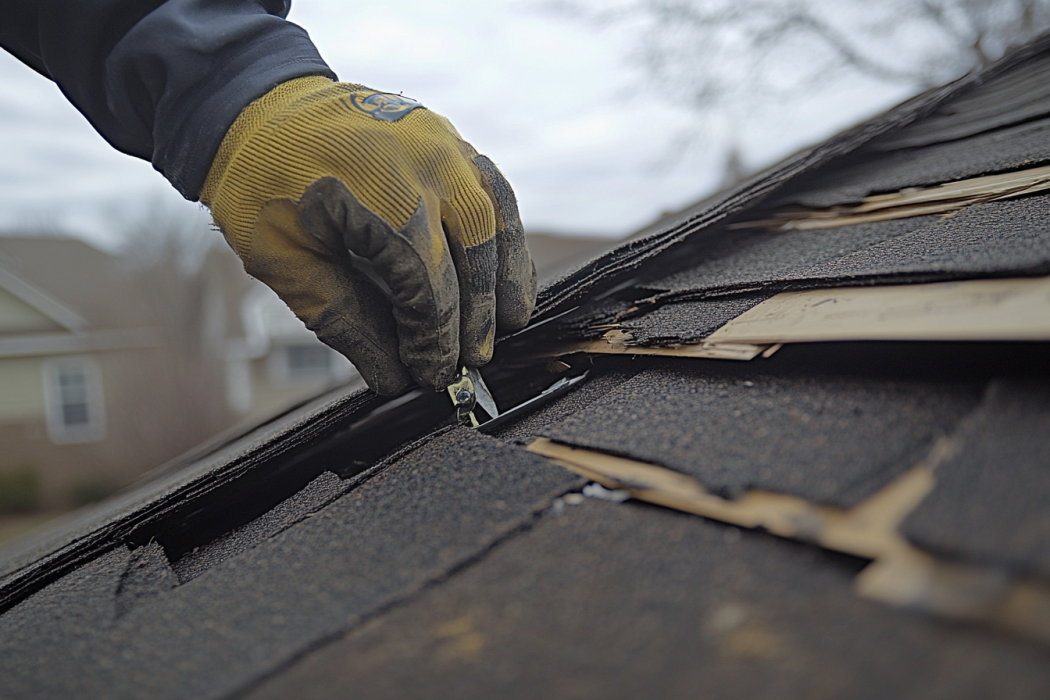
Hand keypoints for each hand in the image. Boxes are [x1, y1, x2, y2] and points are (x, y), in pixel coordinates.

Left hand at [201, 77, 535, 395]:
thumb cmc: (261, 184)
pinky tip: (502, 270)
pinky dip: (504, 234)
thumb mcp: (284, 261)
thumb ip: (344, 319)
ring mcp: (441, 141)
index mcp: (376, 189)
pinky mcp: (448, 139)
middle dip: (478, 313)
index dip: (435, 337)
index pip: (426, 282)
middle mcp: (422, 158)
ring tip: (510, 322)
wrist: (255, 109)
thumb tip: (394, 377)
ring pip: (496, 215)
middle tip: (474, 360)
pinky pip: (493, 189)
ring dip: (508, 274)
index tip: (433, 373)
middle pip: (473, 250)